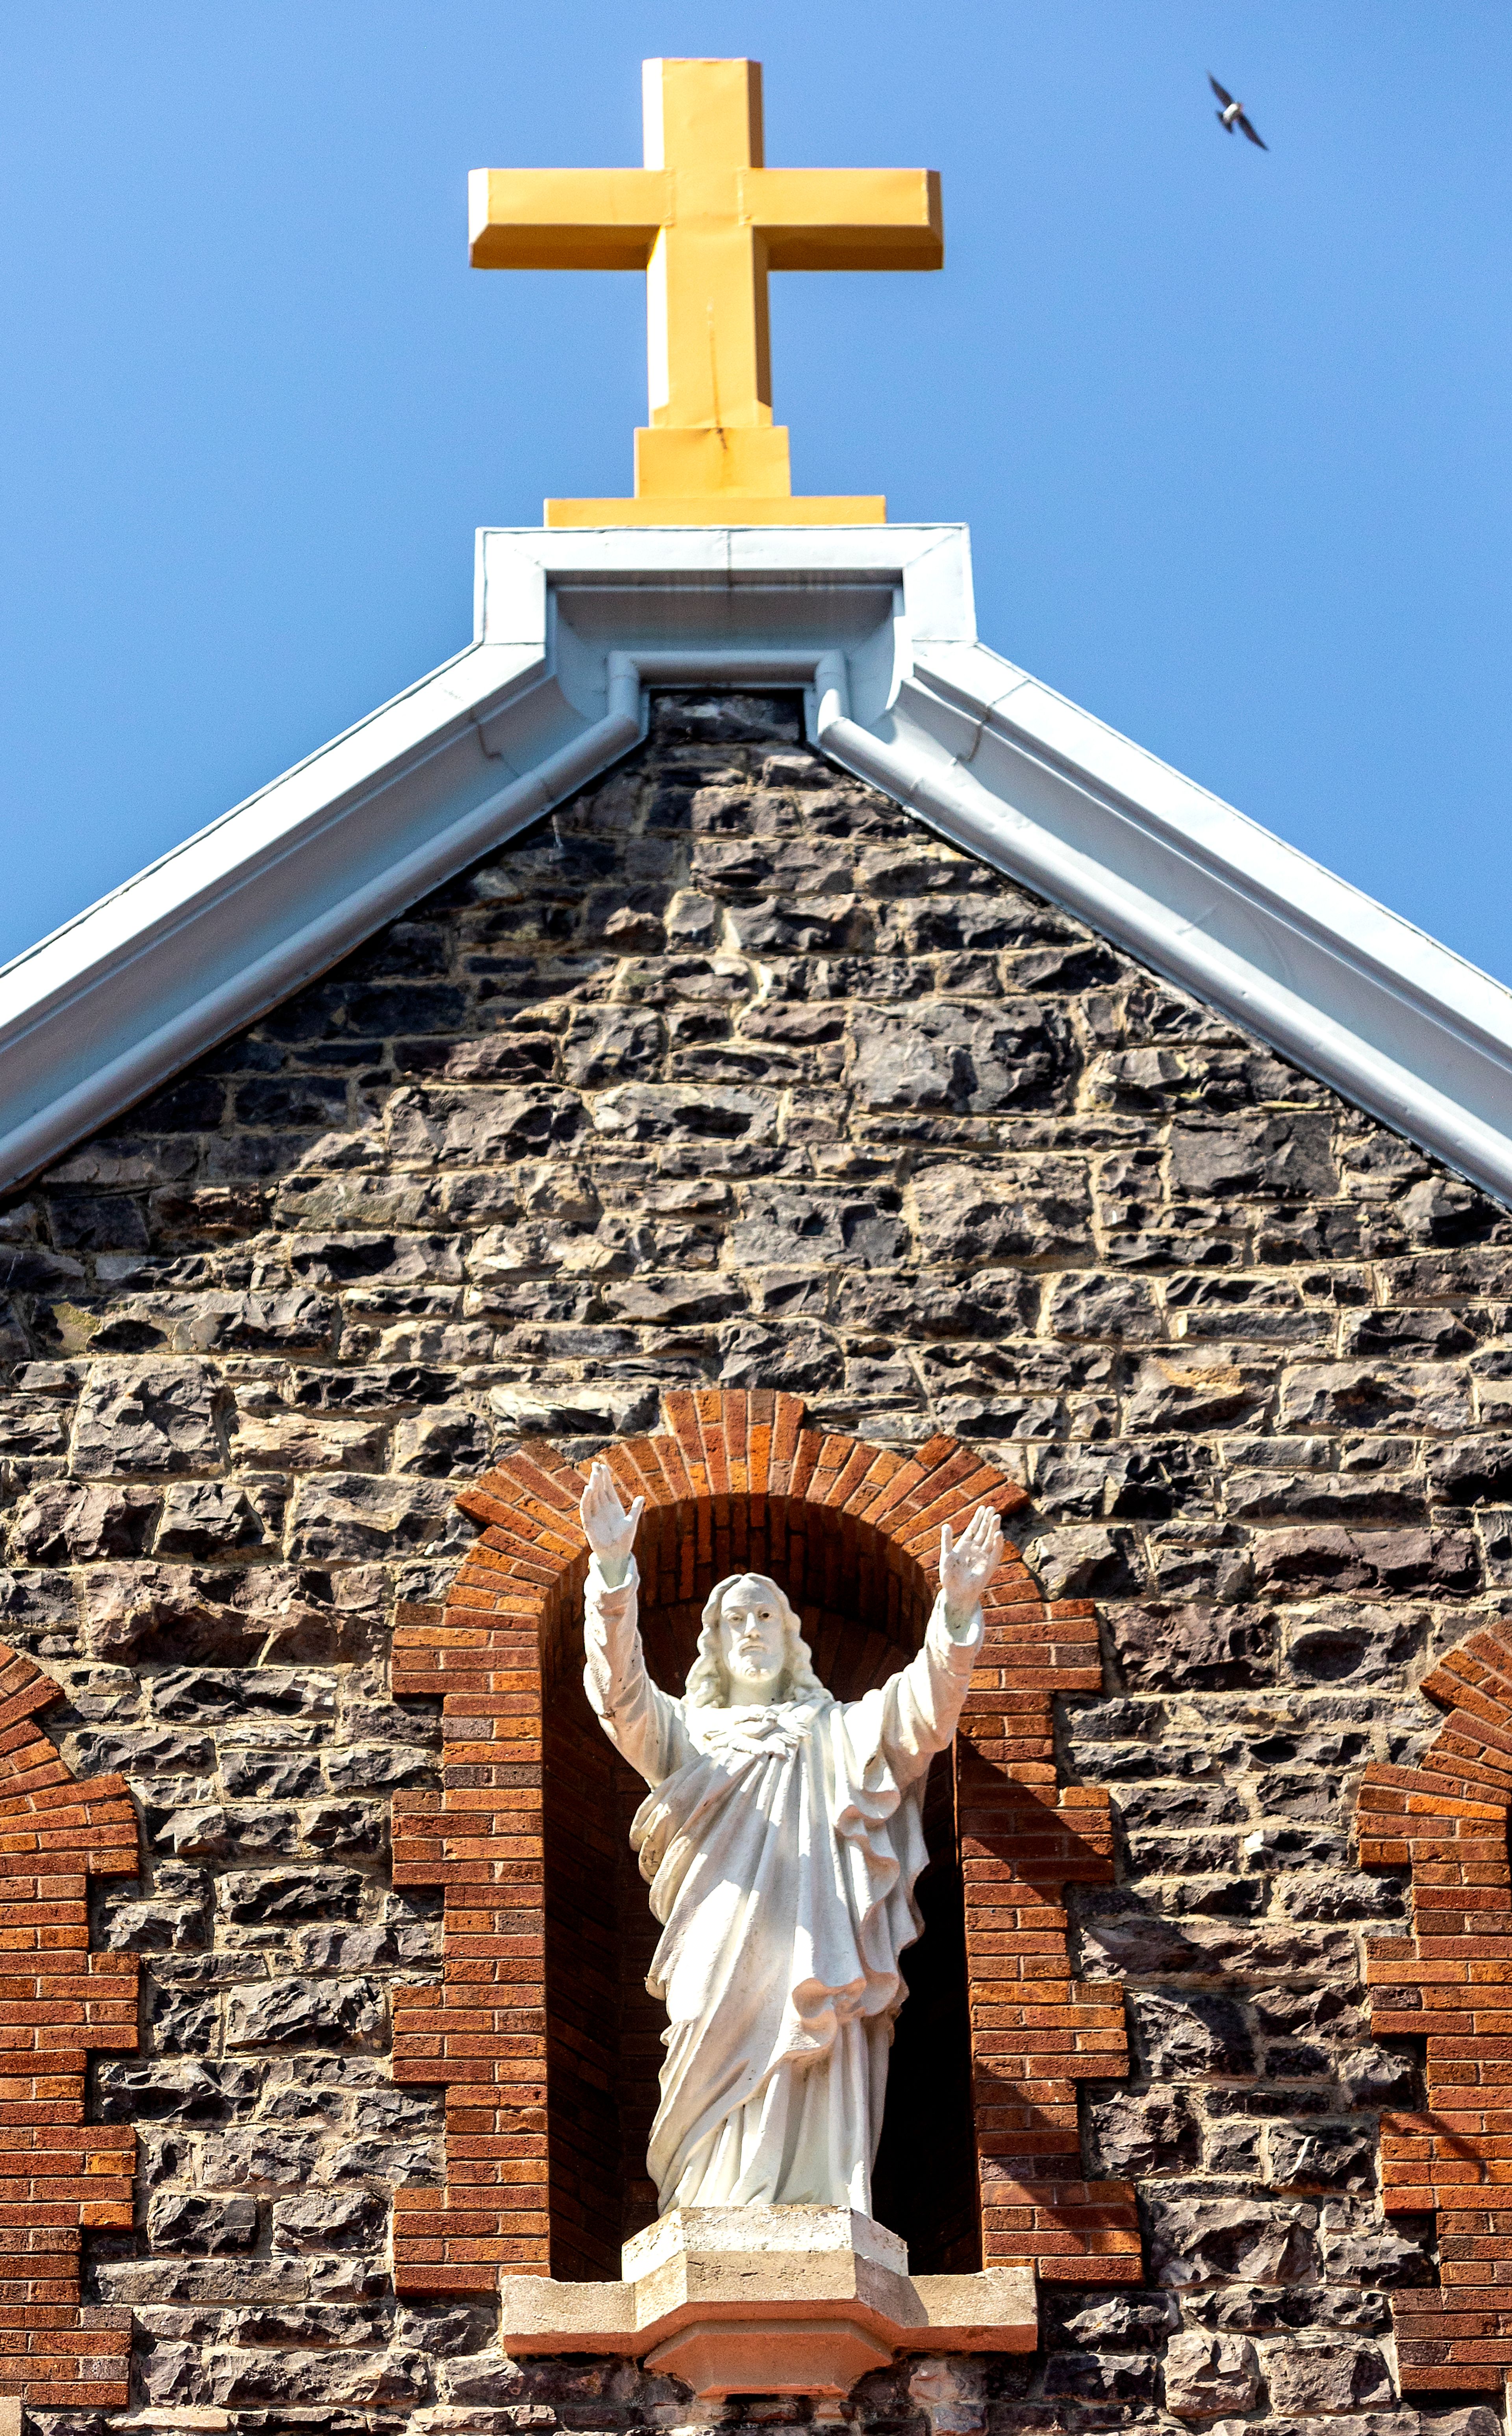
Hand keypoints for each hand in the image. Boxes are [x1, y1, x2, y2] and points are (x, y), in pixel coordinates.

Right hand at [580, 1459, 643, 1585]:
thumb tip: (642, 1496)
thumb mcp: (631, 1522)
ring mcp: (595, 1514)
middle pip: (599, 1489)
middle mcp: (603, 1508)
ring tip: (594, 1474)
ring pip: (592, 1497)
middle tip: (595, 1464)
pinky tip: (588, 1489)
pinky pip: (586, 1508)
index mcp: (613, 1506)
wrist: (616, 1554)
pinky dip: (586, 1499)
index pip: (608, 1489)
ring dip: (593, 1485)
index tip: (603, 1466)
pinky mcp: (589, 1522)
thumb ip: (635, 1509)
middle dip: (597, 1477)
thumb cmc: (624, 1539)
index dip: (605, 1478)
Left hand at [940, 1504, 1003, 1629]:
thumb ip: (947, 1541)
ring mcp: (983, 1557)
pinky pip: (995, 1553)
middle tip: (992, 1508)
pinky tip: (999, 1533)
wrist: (956, 1593)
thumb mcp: (946, 1556)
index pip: (973, 1529)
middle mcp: (975, 1549)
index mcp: (965, 1546)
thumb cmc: (949, 1576)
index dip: (978, 1518)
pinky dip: (997, 1543)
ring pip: (990, 1539)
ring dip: (993, 1528)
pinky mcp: (989, 1566)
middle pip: (983, 1532)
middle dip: (988, 1520)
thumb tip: (946, 1525)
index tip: (983, 1507)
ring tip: (996, 1517)